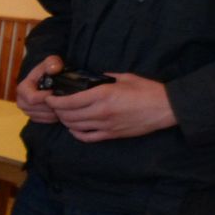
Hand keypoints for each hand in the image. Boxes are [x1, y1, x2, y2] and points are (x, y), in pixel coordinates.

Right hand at [17, 55, 63, 123]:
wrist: (43, 79)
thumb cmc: (46, 70)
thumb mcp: (50, 62)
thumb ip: (52, 63)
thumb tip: (54, 68)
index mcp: (22, 89)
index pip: (32, 98)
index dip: (46, 97)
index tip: (55, 92)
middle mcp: (21, 102)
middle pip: (38, 109)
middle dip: (51, 105)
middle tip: (62, 99)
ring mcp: (26, 111)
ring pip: (42, 116)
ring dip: (53, 111)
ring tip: (61, 103)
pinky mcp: (33, 117)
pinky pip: (44, 120)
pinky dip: (53, 116)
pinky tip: (58, 109)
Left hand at [47, 73, 176, 141]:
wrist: (165, 108)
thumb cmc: (147, 90)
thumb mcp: (124, 77)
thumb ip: (104, 78)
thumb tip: (90, 78)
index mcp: (103, 95)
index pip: (69, 101)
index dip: (55, 101)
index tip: (49, 98)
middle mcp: (100, 112)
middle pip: (68, 116)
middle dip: (57, 111)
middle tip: (54, 106)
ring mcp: (104, 125)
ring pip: (74, 127)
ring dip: (65, 121)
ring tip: (63, 114)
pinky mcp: (110, 135)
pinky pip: (86, 137)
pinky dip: (76, 133)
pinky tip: (74, 128)